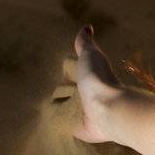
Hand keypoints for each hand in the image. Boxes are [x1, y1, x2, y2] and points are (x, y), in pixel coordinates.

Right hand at [57, 25, 125, 144]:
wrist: (108, 109)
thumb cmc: (99, 80)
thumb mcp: (90, 56)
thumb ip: (86, 44)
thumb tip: (87, 27)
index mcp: (88, 78)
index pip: (73, 73)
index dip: (69, 71)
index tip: (61, 71)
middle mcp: (84, 95)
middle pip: (67, 91)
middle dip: (62, 91)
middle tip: (51, 91)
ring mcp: (80, 112)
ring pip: (63, 108)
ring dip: (57, 107)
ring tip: (45, 108)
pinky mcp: (75, 128)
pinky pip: (61, 125)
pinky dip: (55, 124)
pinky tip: (48, 124)